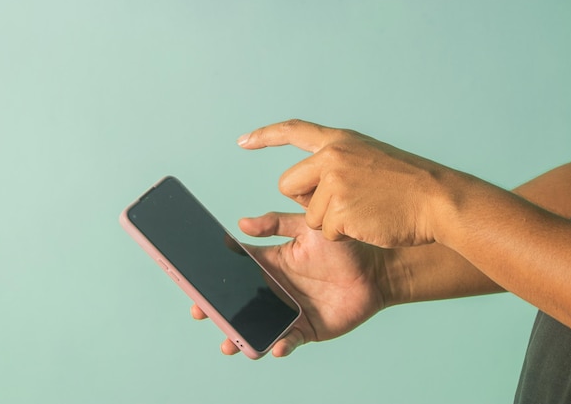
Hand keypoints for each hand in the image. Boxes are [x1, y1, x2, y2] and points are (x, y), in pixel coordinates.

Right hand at [191, 212, 389, 356]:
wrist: (375, 271)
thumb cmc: (342, 246)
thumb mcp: (306, 227)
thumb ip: (275, 223)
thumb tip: (242, 223)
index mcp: (271, 264)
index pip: (236, 270)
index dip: (214, 276)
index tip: (194, 283)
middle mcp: (275, 289)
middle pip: (239, 302)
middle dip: (218, 311)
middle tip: (201, 313)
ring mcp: (289, 311)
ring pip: (257, 326)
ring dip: (241, 336)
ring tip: (229, 343)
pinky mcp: (307, 329)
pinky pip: (288, 340)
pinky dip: (279, 346)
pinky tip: (274, 347)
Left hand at [237, 119, 450, 247]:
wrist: (437, 201)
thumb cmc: (408, 184)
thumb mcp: (370, 158)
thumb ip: (339, 163)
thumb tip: (312, 179)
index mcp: (339, 142)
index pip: (294, 130)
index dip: (266, 136)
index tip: (243, 141)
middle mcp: (331, 158)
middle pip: (287, 185)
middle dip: (304, 200)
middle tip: (338, 203)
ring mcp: (334, 184)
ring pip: (309, 215)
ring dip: (330, 221)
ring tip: (364, 211)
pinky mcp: (339, 211)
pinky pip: (326, 232)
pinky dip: (343, 235)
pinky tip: (367, 224)